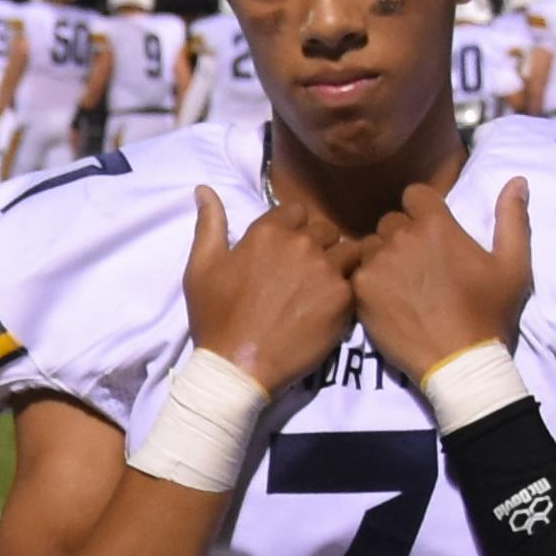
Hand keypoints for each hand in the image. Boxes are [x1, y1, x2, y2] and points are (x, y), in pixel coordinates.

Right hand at [172, 191, 356, 397]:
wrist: (238, 367)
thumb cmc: (216, 318)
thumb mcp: (201, 268)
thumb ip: (209, 223)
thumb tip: (203, 188)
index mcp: (268, 232)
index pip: (297, 211)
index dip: (293, 229)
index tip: (285, 251)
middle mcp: (301, 244)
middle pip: (325, 230)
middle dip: (318, 245)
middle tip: (304, 274)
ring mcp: (325, 270)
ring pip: (347, 252)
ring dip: (338, 264)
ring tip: (323, 288)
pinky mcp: (343, 298)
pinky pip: (354, 281)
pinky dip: (345, 291)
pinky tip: (330, 308)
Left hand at [348, 174, 534, 384]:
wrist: (458, 362)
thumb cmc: (489, 313)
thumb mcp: (514, 265)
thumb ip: (512, 218)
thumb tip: (517, 181)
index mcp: (436, 224)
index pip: (415, 194)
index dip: (422, 209)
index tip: (431, 231)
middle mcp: (402, 236)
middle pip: (392, 220)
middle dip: (404, 235)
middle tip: (420, 264)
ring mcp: (377, 262)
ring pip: (372, 245)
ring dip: (383, 256)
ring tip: (401, 283)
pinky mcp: (361, 289)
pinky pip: (358, 271)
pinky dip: (369, 281)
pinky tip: (387, 299)